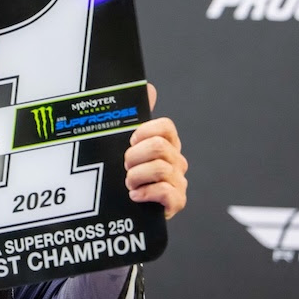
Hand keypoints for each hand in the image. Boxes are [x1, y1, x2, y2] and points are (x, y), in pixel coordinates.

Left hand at [123, 84, 188, 218]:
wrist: (121, 209)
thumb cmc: (121, 174)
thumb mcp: (120, 143)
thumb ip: (133, 117)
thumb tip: (148, 88)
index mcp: (165, 144)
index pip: (165, 126)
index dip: (146, 131)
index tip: (130, 140)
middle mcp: (175, 160)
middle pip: (159, 146)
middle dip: (134, 156)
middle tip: (124, 166)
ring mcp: (178, 181)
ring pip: (160, 168)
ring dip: (136, 176)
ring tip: (128, 183)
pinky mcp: (176, 202)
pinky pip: (167, 192)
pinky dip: (146, 193)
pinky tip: (135, 195)